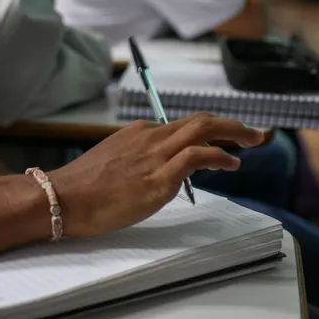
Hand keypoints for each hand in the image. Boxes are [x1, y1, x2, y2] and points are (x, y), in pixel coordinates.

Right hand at [50, 115, 264, 237]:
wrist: (62, 197)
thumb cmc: (81, 190)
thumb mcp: (111, 167)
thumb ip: (136, 166)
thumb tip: (154, 177)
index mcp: (139, 134)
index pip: (181, 127)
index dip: (208, 133)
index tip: (224, 141)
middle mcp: (150, 137)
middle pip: (200, 120)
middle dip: (232, 124)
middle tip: (256, 133)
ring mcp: (156, 156)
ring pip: (204, 129)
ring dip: (235, 132)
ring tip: (255, 141)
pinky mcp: (159, 177)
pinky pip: (198, 156)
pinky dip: (220, 156)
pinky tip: (233, 163)